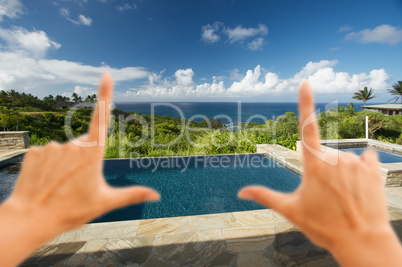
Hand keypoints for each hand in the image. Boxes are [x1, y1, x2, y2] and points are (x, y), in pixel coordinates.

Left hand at [0, 74, 158, 266]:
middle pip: (84, 145)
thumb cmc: (71, 211)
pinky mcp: (34, 151)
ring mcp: (52, 146)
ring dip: (66, 163)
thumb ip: (133, 194)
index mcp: (92, 153)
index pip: (101, 118)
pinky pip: (47, 153)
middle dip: (85, 160)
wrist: (31, 219)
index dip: (105, 94)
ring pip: (65, 150)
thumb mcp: (106, 202)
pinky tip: (46, 181)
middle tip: (78, 184)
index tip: (106, 74)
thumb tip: (157, 196)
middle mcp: (72, 145)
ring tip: (61, 185)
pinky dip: (49, 165)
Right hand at [239, 82, 400, 265]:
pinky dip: (361, 167)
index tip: (305, 82)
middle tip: (324, 196)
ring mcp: (356, 162)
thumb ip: (265, 196)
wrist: (362, 242)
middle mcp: (335, 158)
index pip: (306, 127)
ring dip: (340, 172)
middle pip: (322, 155)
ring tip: (342, 197)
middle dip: (320, 170)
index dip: (305, 103)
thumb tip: (240, 192)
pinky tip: (359, 185)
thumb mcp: (291, 211)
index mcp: (313, 165)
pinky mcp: (373, 168)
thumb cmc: (324, 227)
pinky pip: (365, 158)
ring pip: (341, 159)